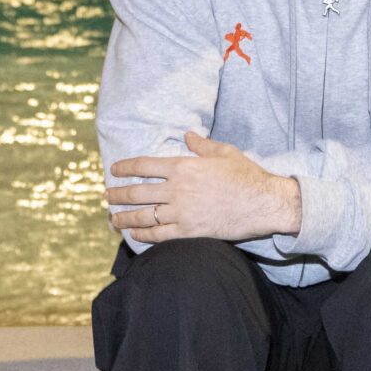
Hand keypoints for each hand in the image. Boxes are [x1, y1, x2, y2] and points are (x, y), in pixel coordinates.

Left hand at [107, 131, 301, 241]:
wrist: (263, 203)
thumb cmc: (246, 176)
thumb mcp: (225, 152)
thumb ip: (202, 144)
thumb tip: (188, 135)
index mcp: (183, 166)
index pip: (144, 165)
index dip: (125, 167)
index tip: (114, 170)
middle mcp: (177, 189)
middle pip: (137, 193)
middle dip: (117, 194)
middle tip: (107, 195)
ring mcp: (181, 212)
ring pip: (142, 216)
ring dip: (124, 218)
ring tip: (113, 218)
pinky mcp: (189, 231)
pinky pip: (158, 235)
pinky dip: (143, 236)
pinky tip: (135, 235)